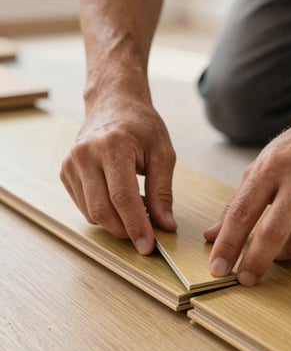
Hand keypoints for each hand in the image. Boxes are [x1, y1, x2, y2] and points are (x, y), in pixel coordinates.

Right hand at [60, 97, 176, 253]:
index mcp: (112, 146)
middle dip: (125, 230)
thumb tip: (165, 225)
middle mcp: (85, 155)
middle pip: (102, 210)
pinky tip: (119, 201)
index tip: (148, 246)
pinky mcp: (65, 172)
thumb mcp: (162, 154)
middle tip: (146, 233)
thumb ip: (163, 191)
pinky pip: (84, 206)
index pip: (122, 197)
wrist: (113, 103)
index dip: (136, 226)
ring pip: (91, 213)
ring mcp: (71, 164)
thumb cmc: (141, 125)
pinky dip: (103, 213)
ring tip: (137, 207)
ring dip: (116, 222)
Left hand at [205, 112, 290, 285]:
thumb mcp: (259, 167)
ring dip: (282, 255)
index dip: (227, 244)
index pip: (242, 213)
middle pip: (272, 234)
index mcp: (270, 167)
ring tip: (277, 244)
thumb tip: (213, 235)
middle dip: (254, 263)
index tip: (217, 267)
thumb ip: (236, 203)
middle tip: (245, 279)